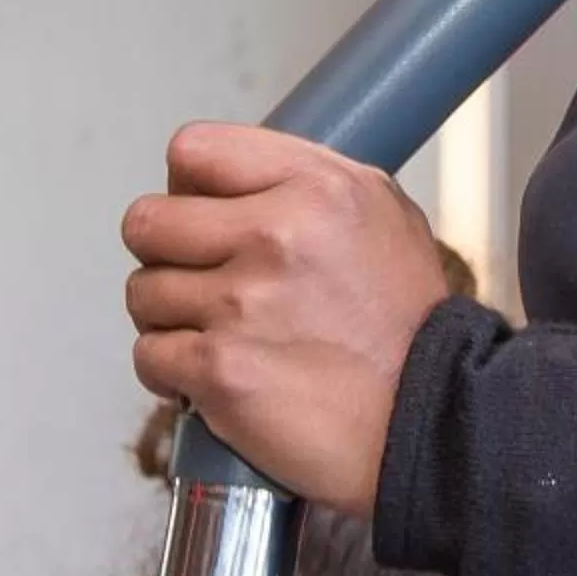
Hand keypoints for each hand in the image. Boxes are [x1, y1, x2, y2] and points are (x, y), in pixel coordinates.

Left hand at [122, 123, 453, 517]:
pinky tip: (212, 375)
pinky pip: (148, 355)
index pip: (192, 150)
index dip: (187, 185)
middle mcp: (274, 237)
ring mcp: (241, 306)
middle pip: (148, 221)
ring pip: (142, 291)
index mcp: (316, 186)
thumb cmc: (411, 326)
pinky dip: (171, 370)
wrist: (434, 425)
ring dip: (170, 317)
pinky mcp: (219, 372)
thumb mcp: (384, 213)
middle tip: (200, 278)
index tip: (202, 214)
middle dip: (165, 252)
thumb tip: (237, 174)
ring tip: (217, 332)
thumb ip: (307, 178)